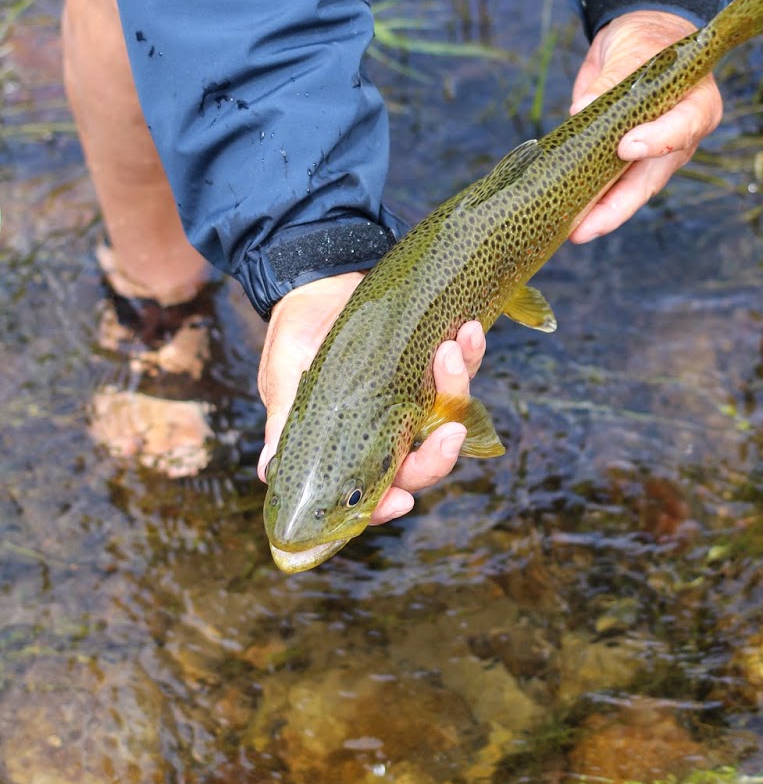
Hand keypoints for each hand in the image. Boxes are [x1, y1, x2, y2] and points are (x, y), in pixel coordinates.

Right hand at [257, 271, 485, 523]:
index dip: (387, 504)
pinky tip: (467, 329)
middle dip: (441, 454)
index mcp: (349, 444)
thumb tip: (269, 471)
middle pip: (423, 462)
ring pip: (450, 413)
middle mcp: (387, 427)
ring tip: (450, 350)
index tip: (403, 501)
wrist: (318, 278)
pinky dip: (471, 351)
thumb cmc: (295, 333)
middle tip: (451, 432)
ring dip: (457, 387)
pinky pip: (463, 367)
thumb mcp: (284, 376)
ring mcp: (415, 396)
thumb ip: (284, 422)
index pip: (373, 490)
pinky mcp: (432, 363)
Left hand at [567, 8, 722, 243]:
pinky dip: (595, 201)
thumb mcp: (631, 48)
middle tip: (585, 227)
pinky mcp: (633, 162)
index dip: (656, 140)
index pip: (683, 127)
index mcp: (697, 104)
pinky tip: (572, 217)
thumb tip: (582, 109)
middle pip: (652, 177)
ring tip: (572, 231)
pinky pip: (616, 185)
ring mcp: (658, 154)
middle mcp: (682, 137)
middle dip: (618, 205)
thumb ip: (611, 80)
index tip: (626, 148)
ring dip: (602, 212)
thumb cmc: (645, 41)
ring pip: (632, 190)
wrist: (641, 40)